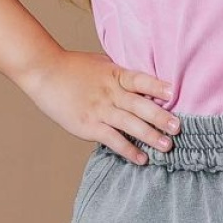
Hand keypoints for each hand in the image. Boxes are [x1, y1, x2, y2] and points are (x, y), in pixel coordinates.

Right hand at [20, 51, 179, 163]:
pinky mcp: (88, 125)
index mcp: (115, 74)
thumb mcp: (101, 64)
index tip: (174, 92)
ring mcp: (100, 109)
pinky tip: (142, 159)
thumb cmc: (73, 67)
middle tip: (179, 127)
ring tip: (167, 146)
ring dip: (150, 136)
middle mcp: (110, 92)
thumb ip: (121, 74)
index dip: (157, 86)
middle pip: (140, 105)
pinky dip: (128, 150)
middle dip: (161, 117)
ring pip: (130, 124)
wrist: (44, 72)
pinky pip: (113, 140)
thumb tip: (142, 82)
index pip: (140, 79)